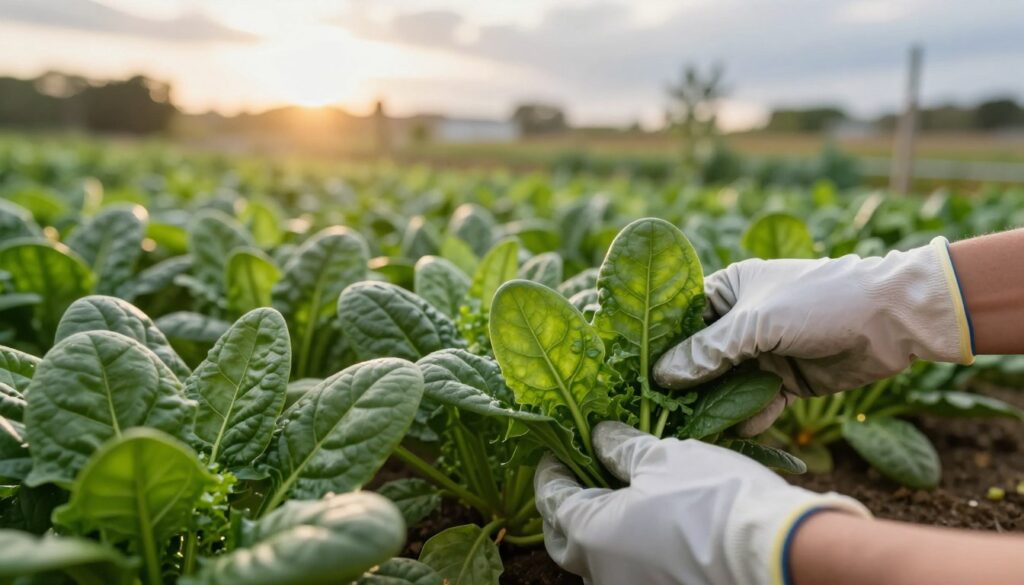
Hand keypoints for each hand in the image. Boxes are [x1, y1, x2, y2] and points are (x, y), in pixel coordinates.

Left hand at [535, 421, 868, 584]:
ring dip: (600, 528)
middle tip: (578, 474)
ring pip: (600, 561)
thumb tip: (599, 437)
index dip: (551, 469)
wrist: (778, 553)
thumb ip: (622, 447)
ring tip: (617, 494)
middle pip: (567, 538)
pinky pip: (632, 571)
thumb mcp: (663, 457)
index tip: (555, 449)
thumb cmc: (714, 498)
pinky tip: (649, 523)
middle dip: (566, 505)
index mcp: (591, 535)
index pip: (552, 499)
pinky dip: (629, 547)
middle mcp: (603, 575)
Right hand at [653, 238, 973, 434]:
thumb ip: (709, 351)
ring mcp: (762, 352)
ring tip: (696, 429)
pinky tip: (745, 428)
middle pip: (697, 358)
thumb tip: (661, 377)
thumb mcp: (758, 322)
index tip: (632, 373)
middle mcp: (739, 321)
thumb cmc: (821, 300)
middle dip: (683, 384)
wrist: (893, 319)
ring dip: (714, 406)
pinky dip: (750, 417)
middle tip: (658, 412)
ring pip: (723, 385)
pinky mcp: (784, 381)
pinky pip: (755, 404)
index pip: (679, 319)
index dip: (657, 345)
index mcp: (728, 290)